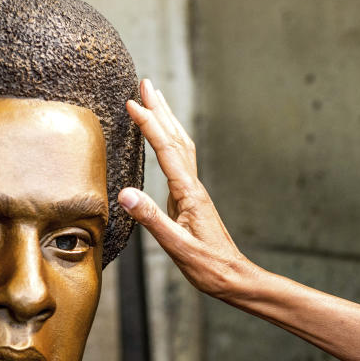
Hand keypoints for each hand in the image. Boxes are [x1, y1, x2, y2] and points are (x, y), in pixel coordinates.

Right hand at [119, 78, 250, 298]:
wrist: (233, 278)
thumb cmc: (208, 266)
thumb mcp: (177, 246)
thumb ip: (152, 219)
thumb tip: (126, 194)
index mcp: (188, 194)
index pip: (166, 150)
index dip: (148, 125)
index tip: (132, 103)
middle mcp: (193, 186)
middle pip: (176, 138)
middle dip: (160, 109)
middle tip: (145, 83)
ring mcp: (193, 191)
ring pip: (180, 145)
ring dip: (166, 120)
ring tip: (154, 100)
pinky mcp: (191, 199)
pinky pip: (179, 159)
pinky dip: (169, 141)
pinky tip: (164, 141)